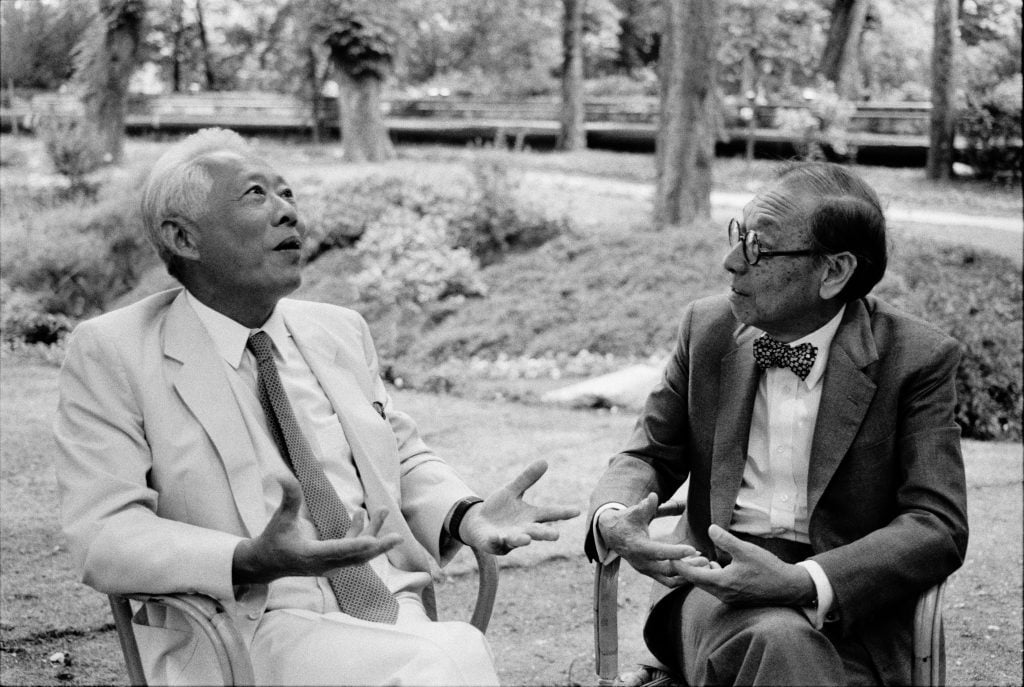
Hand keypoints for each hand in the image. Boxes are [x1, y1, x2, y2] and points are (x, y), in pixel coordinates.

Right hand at [232, 479, 402, 584]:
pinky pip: (352, 550)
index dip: (357, 545)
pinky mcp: (333, 563)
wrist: (266, 564)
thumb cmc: (272, 540)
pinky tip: (361, 515)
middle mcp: (325, 564)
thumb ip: (288, 498)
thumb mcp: (280, 519)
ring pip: (358, 553)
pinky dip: (359, 534)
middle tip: (398, 537)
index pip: (338, 551)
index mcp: (311, 555)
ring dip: (372, 533)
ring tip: (383, 510)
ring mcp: (330, 566)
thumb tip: (282, 474)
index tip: (375, 541)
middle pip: (357, 557)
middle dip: (378, 546)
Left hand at [457, 460, 579, 554]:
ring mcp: (509, 538)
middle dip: (545, 534)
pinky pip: (495, 541)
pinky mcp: (494, 543)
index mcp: (530, 516)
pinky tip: (497, 536)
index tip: (577, 511)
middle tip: (556, 535)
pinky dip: (496, 539)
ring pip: (517, 540)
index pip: (549, 514)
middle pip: (536, 531)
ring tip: (526, 538)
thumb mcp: (512, 490)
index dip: (563, 513)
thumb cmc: (499, 508)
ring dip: (521, 539)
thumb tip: (545, 461)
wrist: (477, 523)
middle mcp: (523, 529)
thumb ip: (527, 478)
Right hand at [599, 493, 706, 586]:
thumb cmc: (626, 521)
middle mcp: (642, 563)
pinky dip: (682, 577)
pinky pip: (668, 580)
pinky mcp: (650, 573)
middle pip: (667, 570)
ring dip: (687, 575)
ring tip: (704, 565)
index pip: (659, 552)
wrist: (612, 535)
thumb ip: (645, 506)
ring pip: (669, 579)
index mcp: (638, 547)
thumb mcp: (633, 512)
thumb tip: (653, 496)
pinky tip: (694, 568)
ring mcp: (646, 570)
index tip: (693, 549)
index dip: (676, 552)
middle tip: (705, 560)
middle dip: (688, 566)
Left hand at [670, 524, 814, 605]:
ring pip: (706, 585)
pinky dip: (712, 576)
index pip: (690, 575)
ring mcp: (728, 598)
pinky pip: (716, 588)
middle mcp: (722, 594)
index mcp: (721, 582)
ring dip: (701, 572)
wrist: (788, 587)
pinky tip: (717, 565)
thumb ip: (725, 540)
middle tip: (684, 553)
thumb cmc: (768, 568)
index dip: (679, 564)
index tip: (671, 554)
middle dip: (688, 567)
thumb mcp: (746, 550)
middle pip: (695, 581)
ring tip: (701, 557)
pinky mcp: (735, 599)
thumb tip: (710, 529)